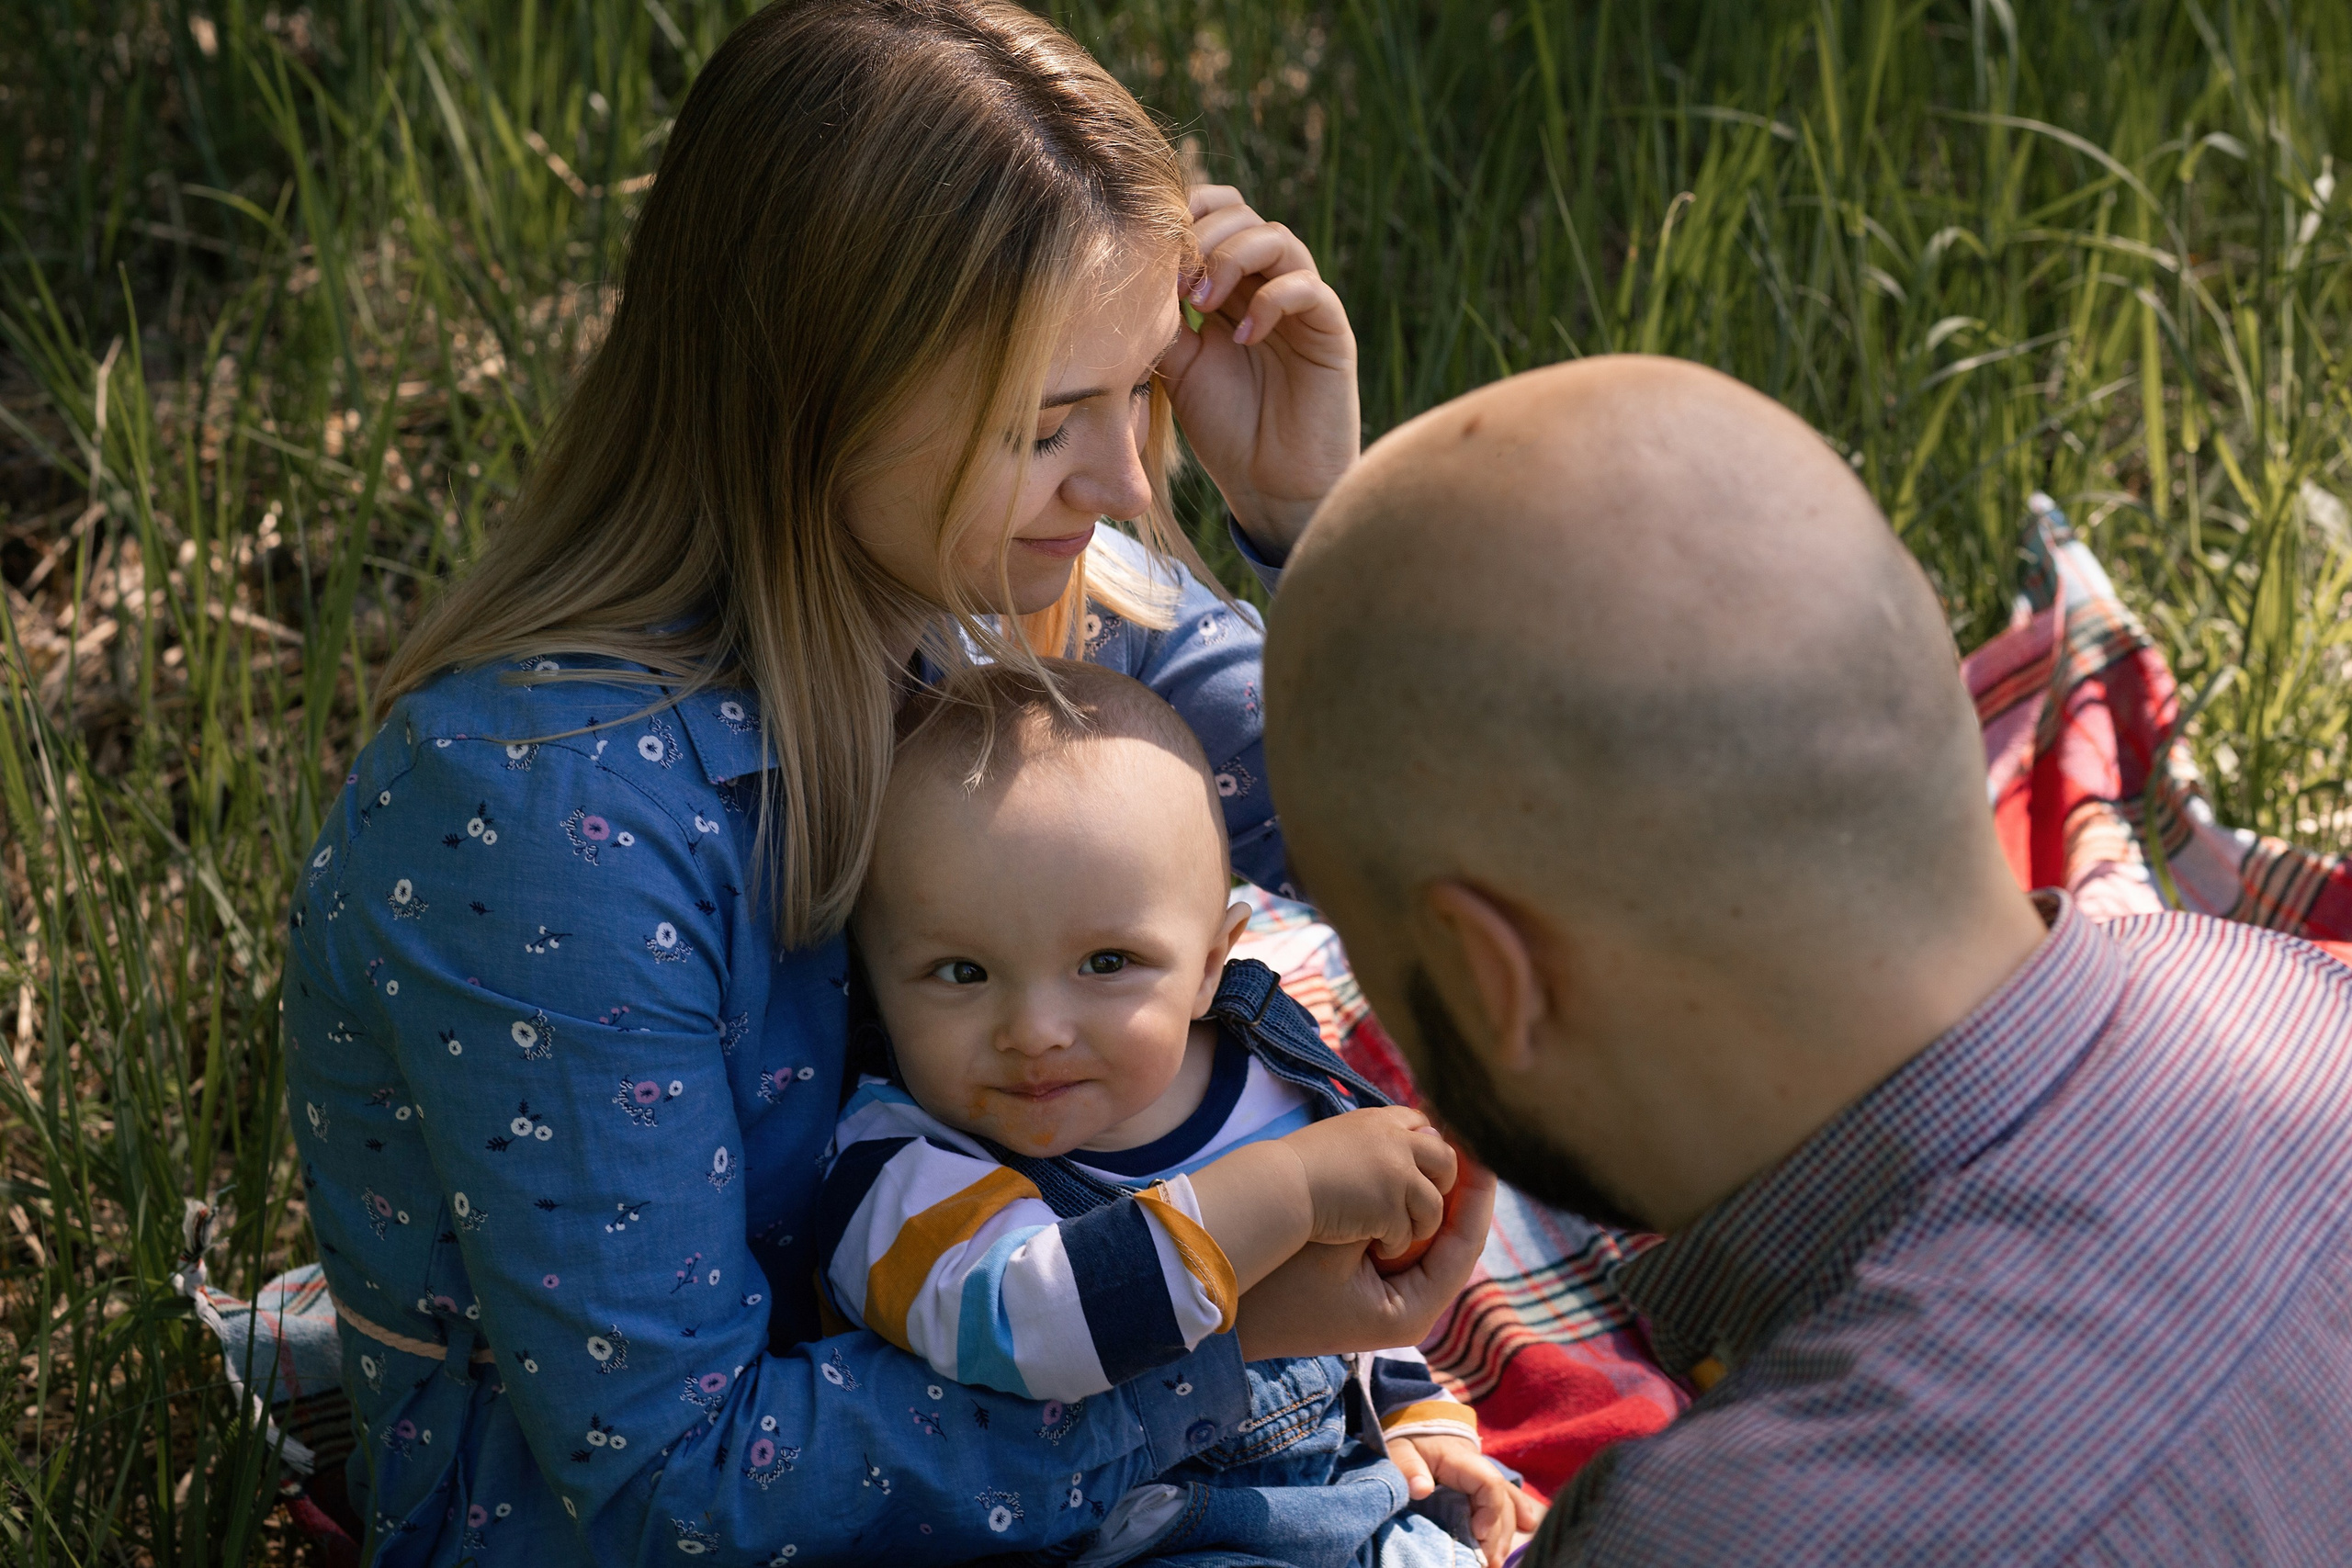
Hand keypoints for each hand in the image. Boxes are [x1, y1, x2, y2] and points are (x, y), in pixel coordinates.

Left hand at [1158, 185, 1359, 559]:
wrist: (1271, 489)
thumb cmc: (1225, 431)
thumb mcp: (1177, 366)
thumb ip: (1160, 317)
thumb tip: (1129, 275)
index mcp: (1231, 286)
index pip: (1212, 216)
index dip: (1182, 217)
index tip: (1150, 252)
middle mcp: (1267, 285)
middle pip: (1241, 212)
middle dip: (1202, 234)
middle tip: (1177, 281)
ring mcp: (1301, 306)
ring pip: (1276, 237)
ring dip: (1232, 257)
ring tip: (1204, 302)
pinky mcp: (1330, 332)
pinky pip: (1307, 288)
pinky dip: (1271, 300)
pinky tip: (1243, 337)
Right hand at [1234, 1160, 1495, 1358]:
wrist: (1229, 1302)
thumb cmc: (1280, 1278)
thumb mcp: (1339, 1242)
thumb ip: (1389, 1211)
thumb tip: (1436, 1170)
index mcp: (1413, 1311)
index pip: (1463, 1247)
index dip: (1478, 1197)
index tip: (1489, 1154)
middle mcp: (1412, 1311)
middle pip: (1453, 1243)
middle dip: (1460, 1194)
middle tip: (1472, 1141)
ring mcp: (1392, 1301)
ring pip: (1428, 1241)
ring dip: (1433, 1199)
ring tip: (1447, 1149)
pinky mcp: (1372, 1289)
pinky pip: (1403, 1244)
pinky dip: (1406, 1211)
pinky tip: (1408, 1173)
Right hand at [1283, 1106, 1455, 1256]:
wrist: (1272, 1189)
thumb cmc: (1293, 1175)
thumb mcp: (1340, 1145)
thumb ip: (1375, 1146)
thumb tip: (1415, 1149)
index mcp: (1378, 1121)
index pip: (1423, 1126)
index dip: (1432, 1149)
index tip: (1438, 1167)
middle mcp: (1395, 1141)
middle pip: (1445, 1159)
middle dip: (1443, 1183)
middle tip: (1427, 1205)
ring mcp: (1396, 1174)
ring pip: (1433, 1204)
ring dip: (1418, 1222)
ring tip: (1391, 1233)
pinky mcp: (1388, 1207)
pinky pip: (1408, 1231)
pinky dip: (1393, 1242)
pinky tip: (1371, 1246)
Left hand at [1387, 1433, 1546, 1567]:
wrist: (1419, 1430)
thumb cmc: (1411, 1443)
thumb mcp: (1401, 1451)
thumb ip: (1409, 1468)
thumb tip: (1421, 1489)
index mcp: (1462, 1460)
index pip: (1489, 1483)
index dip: (1489, 1510)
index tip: (1477, 1534)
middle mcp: (1480, 1469)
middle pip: (1502, 1502)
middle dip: (1497, 1535)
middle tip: (1487, 1562)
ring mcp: (1484, 1478)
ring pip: (1507, 1506)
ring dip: (1504, 1534)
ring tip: (1496, 1561)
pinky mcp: (1483, 1487)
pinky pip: (1507, 1499)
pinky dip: (1517, 1515)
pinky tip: (1527, 1528)